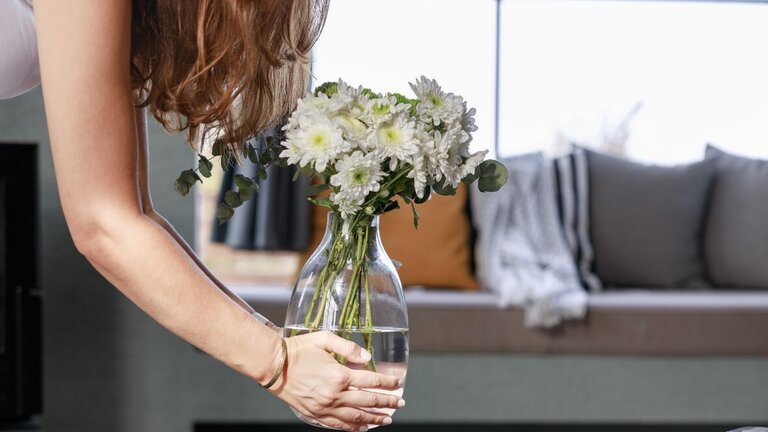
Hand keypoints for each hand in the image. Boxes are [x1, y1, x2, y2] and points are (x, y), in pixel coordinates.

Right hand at [269, 331, 404, 430]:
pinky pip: (338, 425)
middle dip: (387, 403)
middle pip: (368, 401)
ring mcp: (325, 407)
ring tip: (386, 419)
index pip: (371, 381)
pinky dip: (353, 428)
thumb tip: (367, 357)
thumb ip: (348, 347)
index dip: (387, 383)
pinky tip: (362, 427)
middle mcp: (335, 394)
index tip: (398, 384)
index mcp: (339, 375)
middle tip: (400, 403)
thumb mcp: (324, 339)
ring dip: (374, 419)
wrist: (273, 365)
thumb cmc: (298, 349)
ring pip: (356, 417)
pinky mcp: (315, 414)